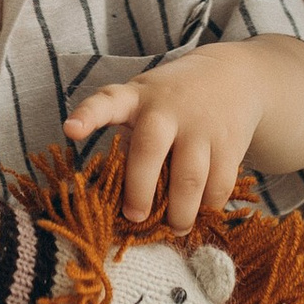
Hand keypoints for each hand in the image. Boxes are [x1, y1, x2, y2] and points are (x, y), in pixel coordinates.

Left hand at [70, 44, 282, 233]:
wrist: (233, 75)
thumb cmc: (172, 99)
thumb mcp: (144, 100)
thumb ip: (129, 135)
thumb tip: (118, 195)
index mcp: (136, 98)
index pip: (106, 102)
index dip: (88, 116)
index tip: (70, 130)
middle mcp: (166, 109)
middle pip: (149, 150)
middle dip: (139, 191)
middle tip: (134, 217)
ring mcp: (200, 126)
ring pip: (189, 178)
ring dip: (180, 212)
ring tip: (175, 228)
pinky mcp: (229, 143)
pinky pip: (219, 184)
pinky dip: (209, 207)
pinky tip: (202, 213)